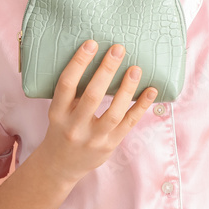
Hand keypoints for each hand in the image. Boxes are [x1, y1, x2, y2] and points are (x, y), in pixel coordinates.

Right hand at [35, 41, 158, 185]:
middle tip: (118, 49)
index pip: (67, 84)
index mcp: (58, 113)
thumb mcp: (59, 111)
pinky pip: (129, 123)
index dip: (79, 63)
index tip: (92, 43)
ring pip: (113, 112)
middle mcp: (74, 126)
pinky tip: (151, 90)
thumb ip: (74, 91)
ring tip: (136, 69)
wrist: (61, 165)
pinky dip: (141, 106)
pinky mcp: (110, 145)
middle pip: (92, 96)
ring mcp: (93, 138)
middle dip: (106, 70)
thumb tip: (97, 58)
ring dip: (127, 88)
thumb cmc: (62, 128)